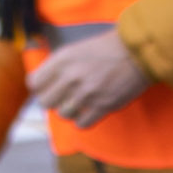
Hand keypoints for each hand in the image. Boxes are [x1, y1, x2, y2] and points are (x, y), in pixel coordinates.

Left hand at [27, 30, 153, 127]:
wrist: (138, 52)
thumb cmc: (109, 48)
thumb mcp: (77, 48)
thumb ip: (59, 66)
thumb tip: (45, 84)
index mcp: (63, 58)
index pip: (34, 83)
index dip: (40, 87)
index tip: (48, 88)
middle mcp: (71, 76)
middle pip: (45, 102)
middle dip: (54, 100)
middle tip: (65, 96)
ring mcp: (86, 93)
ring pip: (63, 114)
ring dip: (70, 110)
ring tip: (81, 102)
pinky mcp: (102, 107)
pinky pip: (81, 124)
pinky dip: (84, 120)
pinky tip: (90, 110)